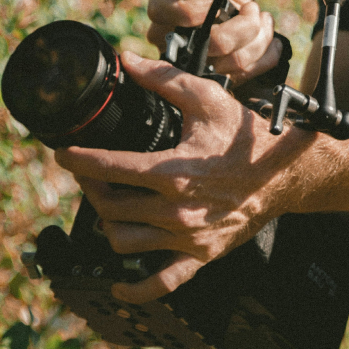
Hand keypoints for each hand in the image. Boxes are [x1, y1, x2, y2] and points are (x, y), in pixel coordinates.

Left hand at [54, 51, 315, 302]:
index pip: (109, 168)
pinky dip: (136, 288)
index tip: (63, 152)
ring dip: (107, 223)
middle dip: (91, 187)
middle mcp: (176, 209)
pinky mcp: (199, 255)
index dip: (78, 159)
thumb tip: (129, 61)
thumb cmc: (247, 136)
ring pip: (123, 242)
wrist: (284, 172)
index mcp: (173, 171)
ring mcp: (187, 237)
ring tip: (109, 204)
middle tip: (89, 172)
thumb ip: (164, 79)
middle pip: (109, 207)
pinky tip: (120, 283)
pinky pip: (161, 283)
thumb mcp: (207, 99)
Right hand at [146, 0, 285, 86]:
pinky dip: (266, 57)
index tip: (217, 3)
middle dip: (241, 26)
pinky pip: (245, 75)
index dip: (195, 10)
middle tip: (253, 10)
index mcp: (163, 11)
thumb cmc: (220, 1)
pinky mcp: (215, 82)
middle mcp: (170, 41)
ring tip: (264, 21)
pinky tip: (273, 43)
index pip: (167, 13)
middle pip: (206, 43)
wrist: (234, 24)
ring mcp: (192, 66)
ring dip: (258, 39)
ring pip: (229, 63)